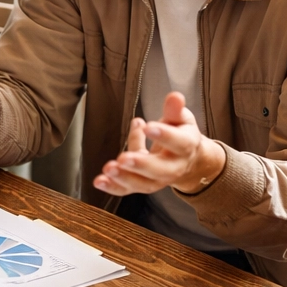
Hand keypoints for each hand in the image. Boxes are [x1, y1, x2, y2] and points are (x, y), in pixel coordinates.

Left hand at [92, 92, 225, 195]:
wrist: (186, 160)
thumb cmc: (180, 134)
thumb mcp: (180, 119)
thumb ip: (175, 110)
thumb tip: (174, 96)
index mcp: (185, 148)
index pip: (178, 143)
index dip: (164, 136)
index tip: (149, 127)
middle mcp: (173, 168)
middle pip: (159, 170)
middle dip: (140, 165)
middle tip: (123, 158)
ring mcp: (157, 179)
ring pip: (142, 183)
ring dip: (124, 177)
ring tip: (108, 168)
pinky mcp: (141, 184)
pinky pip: (127, 190)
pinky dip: (113, 187)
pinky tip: (99, 181)